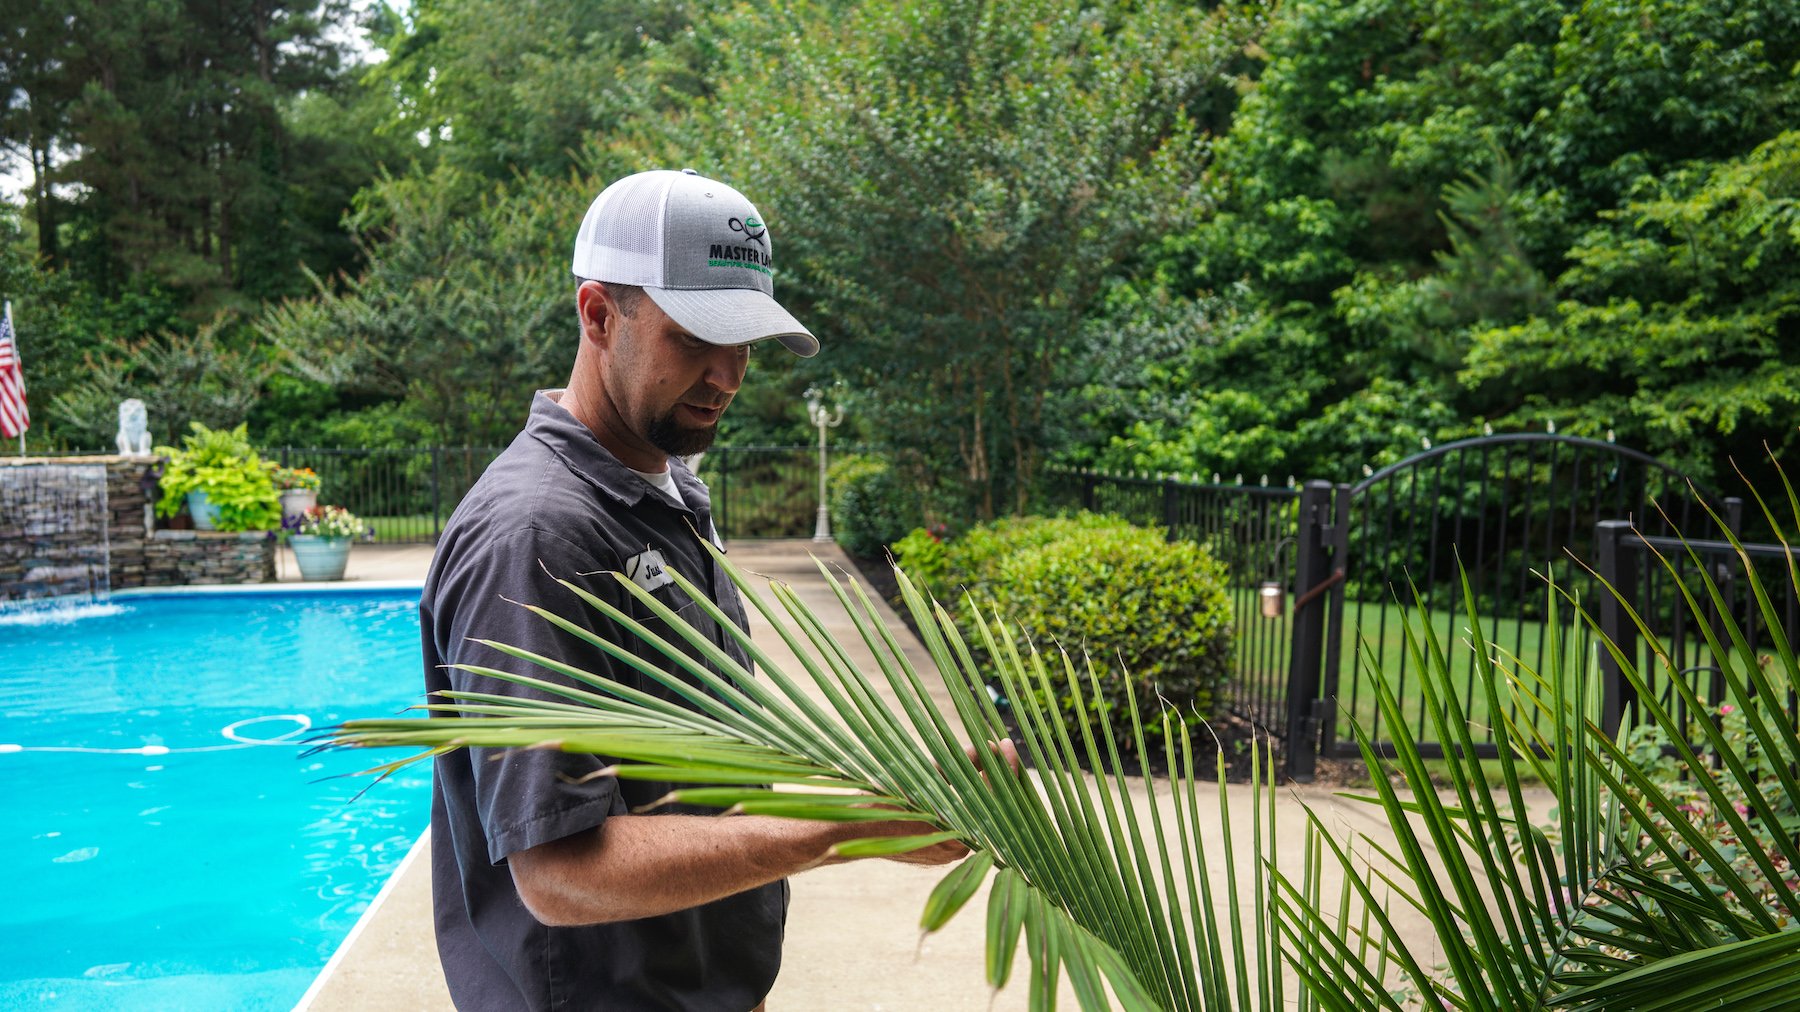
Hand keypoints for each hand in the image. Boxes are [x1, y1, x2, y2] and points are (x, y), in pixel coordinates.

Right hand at [872, 738, 1022, 866]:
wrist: (857, 834)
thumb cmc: (884, 803)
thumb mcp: (922, 776)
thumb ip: (958, 764)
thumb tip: (988, 748)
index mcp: (955, 829)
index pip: (992, 795)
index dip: (1002, 767)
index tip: (1006, 745)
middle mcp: (959, 848)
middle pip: (988, 808)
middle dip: (994, 778)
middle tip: (1000, 752)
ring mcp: (952, 853)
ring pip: (976, 817)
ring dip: (979, 792)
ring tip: (982, 766)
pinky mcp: (945, 853)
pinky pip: (964, 826)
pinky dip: (966, 806)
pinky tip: (966, 786)